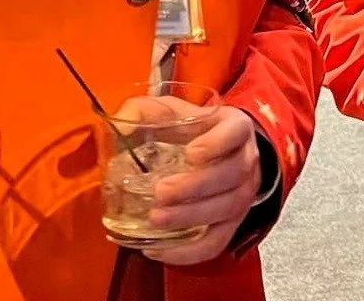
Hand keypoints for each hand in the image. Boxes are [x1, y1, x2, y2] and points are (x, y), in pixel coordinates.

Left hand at [141, 105, 263, 265]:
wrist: (220, 153)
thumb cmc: (191, 131)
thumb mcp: (170, 112)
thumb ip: (143, 111)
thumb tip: (118, 122)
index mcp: (234, 127)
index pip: (236, 131)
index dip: (217, 143)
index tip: (191, 153)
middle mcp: (246, 160)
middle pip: (231, 175)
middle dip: (195, 187)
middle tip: (160, 192)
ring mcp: (243, 195)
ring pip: (226, 209)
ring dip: (191, 217)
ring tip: (156, 219)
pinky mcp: (231, 224)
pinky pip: (217, 243)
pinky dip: (190, 251)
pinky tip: (158, 249)